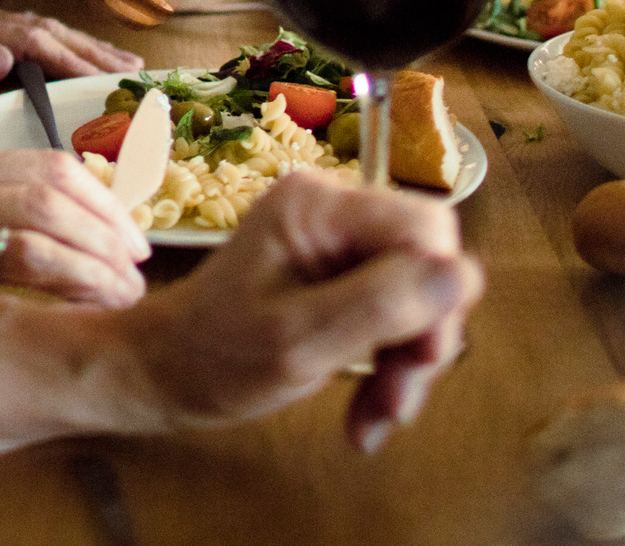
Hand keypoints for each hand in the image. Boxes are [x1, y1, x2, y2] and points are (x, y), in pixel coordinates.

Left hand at [0, 0, 142, 136]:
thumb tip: (2, 55)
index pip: (32, 38)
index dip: (72, 58)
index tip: (106, 80)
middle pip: (47, 27)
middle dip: (93, 49)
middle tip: (134, 71)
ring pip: (46, 29)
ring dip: (86, 47)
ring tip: (125, 67)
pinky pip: (35, 37)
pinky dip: (66, 48)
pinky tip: (88, 63)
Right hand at [0, 150, 152, 306]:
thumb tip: (84, 230)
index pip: (49, 165)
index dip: (105, 201)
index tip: (133, 239)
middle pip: (52, 198)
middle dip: (110, 238)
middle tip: (137, 276)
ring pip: (39, 239)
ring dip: (95, 273)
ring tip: (120, 302)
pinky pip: (10, 287)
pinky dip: (60, 300)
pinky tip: (81, 321)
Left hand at [117, 170, 481, 448]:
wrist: (161, 373)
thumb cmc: (214, 358)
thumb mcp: (300, 342)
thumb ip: (381, 303)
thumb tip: (463, 272)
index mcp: (319, 205)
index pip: (428, 227)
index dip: (438, 294)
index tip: (418, 357)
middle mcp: (331, 208)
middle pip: (425, 264)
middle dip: (420, 339)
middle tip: (394, 401)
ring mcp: (332, 239)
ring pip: (415, 294)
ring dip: (405, 363)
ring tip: (375, 419)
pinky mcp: (333, 271)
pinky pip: (389, 309)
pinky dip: (386, 362)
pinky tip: (366, 411)